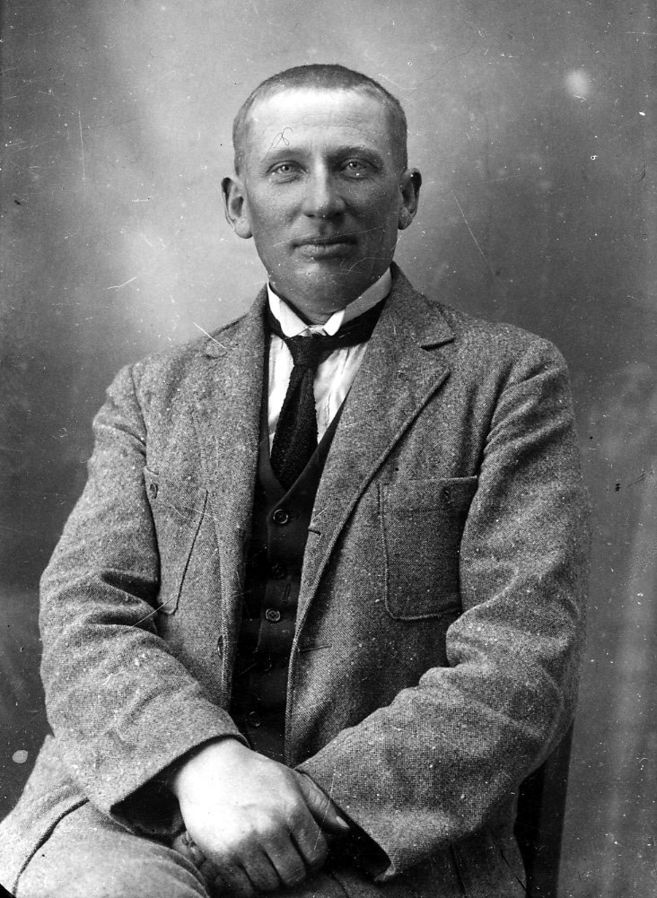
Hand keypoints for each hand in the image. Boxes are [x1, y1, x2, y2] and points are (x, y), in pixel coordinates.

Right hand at [171, 739, 348, 895]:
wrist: (208, 766)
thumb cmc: (254, 773)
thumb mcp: (291, 780)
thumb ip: (321, 805)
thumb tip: (345, 830)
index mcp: (292, 809)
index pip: (317, 854)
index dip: (314, 857)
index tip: (303, 852)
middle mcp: (271, 828)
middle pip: (295, 874)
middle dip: (292, 868)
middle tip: (282, 856)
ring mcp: (245, 844)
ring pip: (271, 884)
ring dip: (270, 876)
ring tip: (264, 857)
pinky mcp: (223, 855)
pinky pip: (245, 889)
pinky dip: (249, 883)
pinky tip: (248, 864)